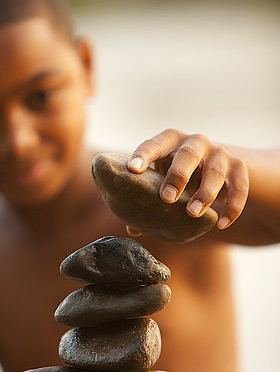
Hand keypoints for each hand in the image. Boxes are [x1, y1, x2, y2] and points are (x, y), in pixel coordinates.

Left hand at [127, 129, 248, 231]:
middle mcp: (195, 142)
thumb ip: (148, 200)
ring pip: (215, 171)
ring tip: (193, 213)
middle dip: (177, 176)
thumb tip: (132, 230)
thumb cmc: (179, 174)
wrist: (220, 166)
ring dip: (204, 193)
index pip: (154, 144)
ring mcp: (219, 153)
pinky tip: (221, 224)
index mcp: (170, 142)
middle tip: (167, 198)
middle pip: (187, 155)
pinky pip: (239, 187)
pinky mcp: (239, 167)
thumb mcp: (164, 180)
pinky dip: (232, 206)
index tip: (133, 169)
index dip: (143, 155)